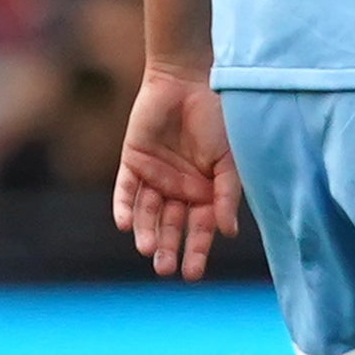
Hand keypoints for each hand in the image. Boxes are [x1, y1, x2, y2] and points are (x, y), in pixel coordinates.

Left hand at [115, 65, 241, 280]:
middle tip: (165, 269)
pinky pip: (126, 192)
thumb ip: (227, 194)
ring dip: (147, 232)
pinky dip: (125, 208)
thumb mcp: (229, 159)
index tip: (193, 273)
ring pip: (148, 213)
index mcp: (206, 191)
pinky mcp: (132, 163)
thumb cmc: (217, 119)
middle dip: (169, 248)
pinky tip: (126, 224)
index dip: (198, 250)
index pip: (201, 229)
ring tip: (147, 249)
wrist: (188, 81)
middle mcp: (179, 189)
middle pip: (171, 226)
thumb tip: (228, 232)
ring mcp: (154, 177)